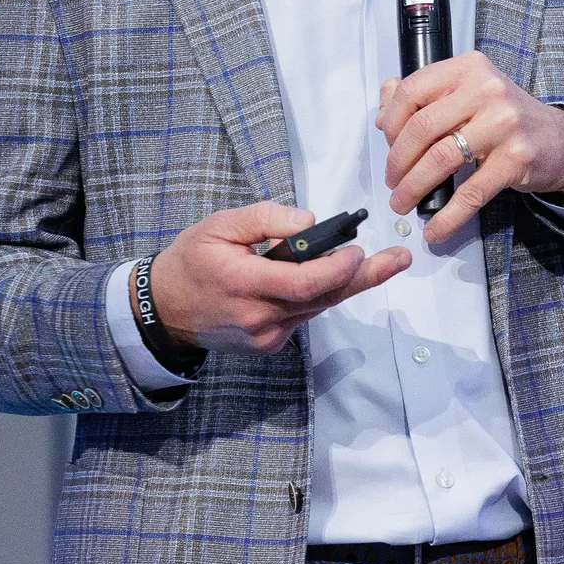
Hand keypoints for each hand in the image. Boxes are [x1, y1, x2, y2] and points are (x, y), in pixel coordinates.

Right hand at [143, 202, 409, 356]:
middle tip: (400, 258)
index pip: (303, 283)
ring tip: (382, 262)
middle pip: (323, 298)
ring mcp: (265, 336)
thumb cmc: (191, 261)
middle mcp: (258, 316)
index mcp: (242, 282)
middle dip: (366, 277)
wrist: (163, 312)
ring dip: (347, 284)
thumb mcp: (219, 226)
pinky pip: (303, 316)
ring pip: (318, 307)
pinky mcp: (268, 345)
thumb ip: (264, 219)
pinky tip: (323, 277)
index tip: (360, 251)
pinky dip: (316, 295)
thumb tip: (308, 220)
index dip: (337, 269)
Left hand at [377, 52, 563, 244]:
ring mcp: (503, 123)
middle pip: (422, 128)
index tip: (387, 145)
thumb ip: (425, 96)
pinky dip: (447, 216)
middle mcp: (487, 89)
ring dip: (413, 188)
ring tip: (403, 203)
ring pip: (440, 159)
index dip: (391, 123)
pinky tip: (435, 229)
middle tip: (393, 182)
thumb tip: (384, 108)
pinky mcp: (515, 159)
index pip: (412, 91)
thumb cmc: (507, 118)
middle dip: (398, 161)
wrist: (560, 141)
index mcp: (469, 68)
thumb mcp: (468, 94)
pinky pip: (470, 193)